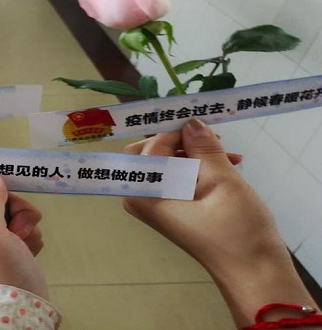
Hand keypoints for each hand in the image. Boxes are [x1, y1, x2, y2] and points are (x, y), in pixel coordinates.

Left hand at [0, 171, 48, 298]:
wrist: (19, 314)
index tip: (5, 177)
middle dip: (11, 205)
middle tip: (19, 222)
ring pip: (11, 211)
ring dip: (24, 221)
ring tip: (24, 240)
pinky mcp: (9, 249)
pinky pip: (22, 227)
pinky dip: (29, 235)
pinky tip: (28, 250)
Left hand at [122, 119, 315, 326]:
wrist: (252, 271)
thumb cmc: (236, 232)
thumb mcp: (221, 181)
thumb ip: (203, 147)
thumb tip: (191, 122)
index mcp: (143, 192)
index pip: (150, 146)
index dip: (175, 131)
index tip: (200, 123)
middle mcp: (140, 197)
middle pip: (150, 152)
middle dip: (180, 140)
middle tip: (214, 139)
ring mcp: (154, 203)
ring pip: (166, 162)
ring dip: (194, 153)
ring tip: (229, 156)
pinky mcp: (170, 207)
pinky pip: (176, 175)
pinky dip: (197, 166)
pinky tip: (226, 165)